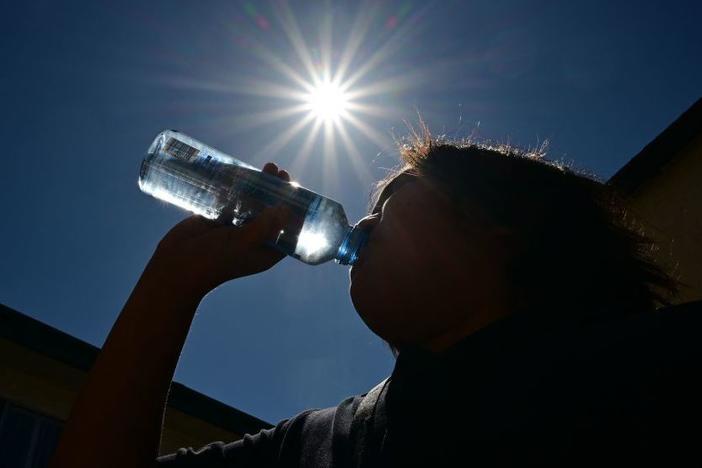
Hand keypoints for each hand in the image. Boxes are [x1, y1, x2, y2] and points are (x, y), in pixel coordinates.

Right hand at [146, 162, 292, 297]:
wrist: (175, 265)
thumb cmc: (212, 260)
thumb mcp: (243, 244)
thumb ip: (264, 227)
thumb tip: (286, 209)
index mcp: (265, 251)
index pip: (288, 230)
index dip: (296, 212)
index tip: (298, 192)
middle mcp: (253, 239)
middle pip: (272, 212)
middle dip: (278, 193)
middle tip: (282, 174)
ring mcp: (235, 228)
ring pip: (253, 203)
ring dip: (261, 186)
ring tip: (269, 167)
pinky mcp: (218, 218)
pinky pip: (233, 200)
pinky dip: (239, 187)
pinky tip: (244, 171)